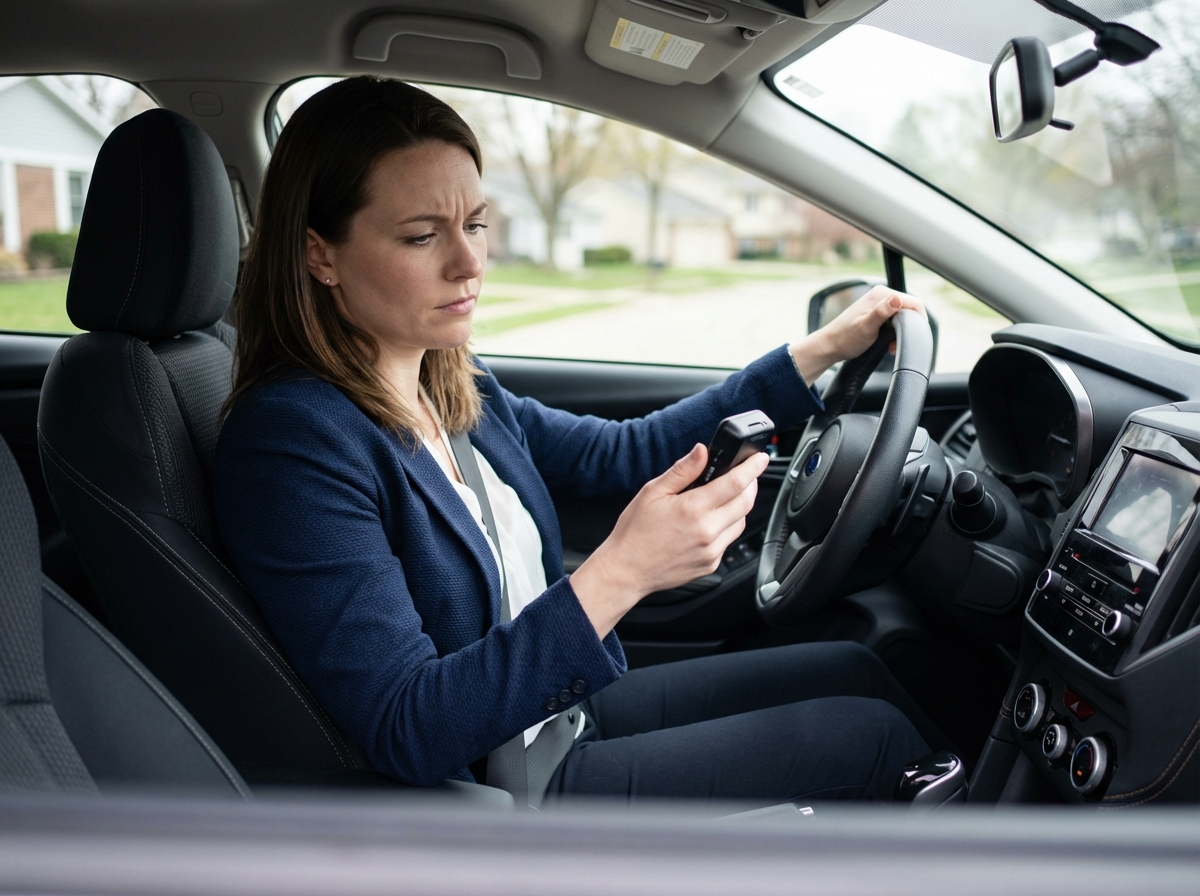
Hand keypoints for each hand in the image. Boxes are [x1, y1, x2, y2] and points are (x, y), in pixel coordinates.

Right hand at [570, 444, 768, 638]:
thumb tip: (702, 452)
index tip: (760, 458)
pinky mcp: (711, 564)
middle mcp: (707, 531)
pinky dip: (727, 527)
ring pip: (741, 522)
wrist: (627, 570)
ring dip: (740, 506)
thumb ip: (683, 471)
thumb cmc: (635, 532)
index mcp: (693, 509)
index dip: (752, 467)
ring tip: (724, 497)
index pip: (736, 483)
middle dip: (751, 485)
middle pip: (746, 502)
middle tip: (745, 475)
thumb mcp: (653, 492)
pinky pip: (729, 541)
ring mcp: (711, 551)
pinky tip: (710, 521)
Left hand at [790, 286, 925, 384]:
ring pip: (903, 317)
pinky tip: (888, 343)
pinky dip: (895, 333)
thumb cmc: (845, 338)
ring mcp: (879, 304)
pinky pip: (895, 321)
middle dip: (909, 328)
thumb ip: (882, 312)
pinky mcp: (877, 314)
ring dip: (902, 332)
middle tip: (897, 344)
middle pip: (910, 310)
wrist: (829, 346)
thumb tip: (897, 298)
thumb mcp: (866, 327)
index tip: (915, 337)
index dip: (919, 320)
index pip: (914, 302)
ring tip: (891, 346)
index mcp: (881, 294)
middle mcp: (881, 296)